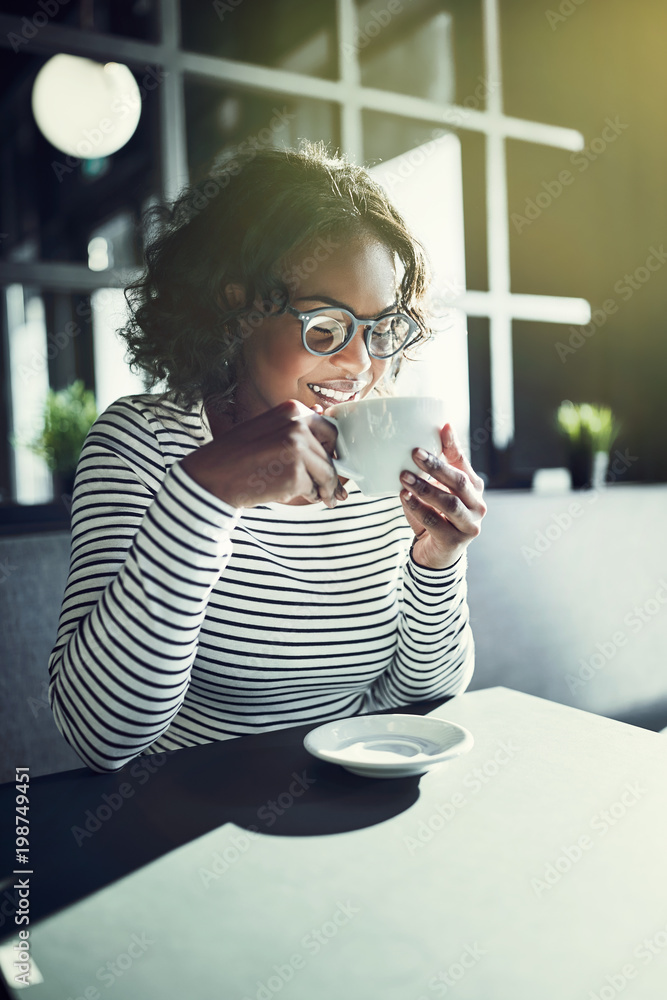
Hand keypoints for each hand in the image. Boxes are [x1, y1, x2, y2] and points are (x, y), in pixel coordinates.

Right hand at [180, 399, 346, 508]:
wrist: (212, 476)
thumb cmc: (235, 455)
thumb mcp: (267, 429)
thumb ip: (294, 429)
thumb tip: (325, 432)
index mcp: (292, 410)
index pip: (328, 429)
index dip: (331, 449)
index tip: (333, 461)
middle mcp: (298, 425)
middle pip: (331, 452)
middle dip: (333, 470)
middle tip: (332, 488)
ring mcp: (298, 449)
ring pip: (327, 473)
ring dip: (325, 488)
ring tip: (322, 498)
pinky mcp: (296, 474)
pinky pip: (313, 489)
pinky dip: (307, 496)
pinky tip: (290, 495)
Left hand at [399, 423, 486, 569]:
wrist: (436, 554)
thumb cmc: (436, 515)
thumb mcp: (438, 489)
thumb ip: (437, 465)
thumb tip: (439, 427)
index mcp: (474, 487)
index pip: (463, 462)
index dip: (452, 444)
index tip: (440, 427)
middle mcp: (478, 505)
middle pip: (459, 481)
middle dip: (436, 466)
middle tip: (415, 453)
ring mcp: (470, 525)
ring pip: (449, 503)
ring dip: (425, 488)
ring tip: (404, 477)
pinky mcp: (456, 541)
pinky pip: (435, 521)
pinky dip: (418, 508)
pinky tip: (404, 497)